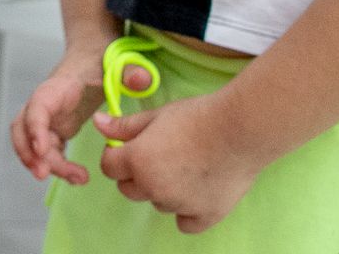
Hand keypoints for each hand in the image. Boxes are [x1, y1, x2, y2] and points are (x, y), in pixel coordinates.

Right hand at [11, 42, 152, 183]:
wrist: (91, 56)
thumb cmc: (100, 60)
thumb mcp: (118, 63)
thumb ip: (129, 71)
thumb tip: (141, 80)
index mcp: (59, 87)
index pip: (38, 106)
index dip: (35, 127)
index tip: (42, 149)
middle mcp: (46, 103)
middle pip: (23, 128)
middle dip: (28, 152)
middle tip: (45, 174)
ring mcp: (48, 117)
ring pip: (29, 143)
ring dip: (42, 163)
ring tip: (76, 179)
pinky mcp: (55, 129)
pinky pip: (45, 150)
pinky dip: (55, 165)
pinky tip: (77, 175)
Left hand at [94, 90, 265, 233]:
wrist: (240, 128)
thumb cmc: (198, 115)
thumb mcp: (157, 114)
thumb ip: (124, 125)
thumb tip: (98, 123)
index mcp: (137, 161)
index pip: (109, 167)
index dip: (116, 154)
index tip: (130, 144)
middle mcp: (154, 188)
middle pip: (129, 188)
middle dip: (136, 173)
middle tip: (159, 153)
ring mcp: (179, 205)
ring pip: (158, 202)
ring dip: (163, 189)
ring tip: (186, 164)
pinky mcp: (204, 216)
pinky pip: (185, 222)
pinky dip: (187, 211)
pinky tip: (195, 191)